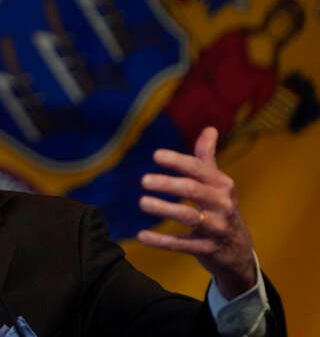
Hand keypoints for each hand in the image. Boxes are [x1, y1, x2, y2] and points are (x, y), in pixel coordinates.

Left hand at [137, 127, 256, 298]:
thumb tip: (210, 129)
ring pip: (189, 217)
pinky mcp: (207, 249)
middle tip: (143, 180)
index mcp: (222, 185)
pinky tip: (141, 235)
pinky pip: (182, 244)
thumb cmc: (220, 209)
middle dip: (168, 184)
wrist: (238, 250)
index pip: (198, 169)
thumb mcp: (217, 184)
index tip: (155, 155)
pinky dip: (161, 241)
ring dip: (164, 209)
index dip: (177, 161)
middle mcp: (222, 205)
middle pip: (193, 190)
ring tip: (142, 202)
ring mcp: (216, 228)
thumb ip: (207, 158)